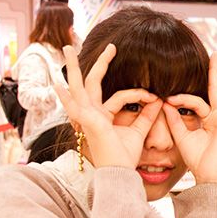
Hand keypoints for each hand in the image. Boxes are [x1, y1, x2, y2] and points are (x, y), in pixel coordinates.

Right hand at [54, 44, 161, 168]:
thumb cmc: (124, 156)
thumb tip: (159, 100)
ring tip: (68, 48)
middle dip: (90, 62)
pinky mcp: (87, 120)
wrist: (118, 173)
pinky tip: (57, 86)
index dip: (137, 93)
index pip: (117, 95)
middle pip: (88, 82)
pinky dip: (66, 96)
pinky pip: (81, 103)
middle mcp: (90, 113)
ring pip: (80, 85)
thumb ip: (148, 115)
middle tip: (90, 44)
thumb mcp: (139, 131)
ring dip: (74, 67)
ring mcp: (85, 116)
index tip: (153, 95)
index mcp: (101, 115)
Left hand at [163, 52, 216, 184]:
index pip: (195, 99)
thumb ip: (174, 119)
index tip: (167, 99)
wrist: (207, 174)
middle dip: (216, 70)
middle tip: (215, 52)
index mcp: (206, 118)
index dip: (181, 97)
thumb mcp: (181, 136)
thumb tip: (165, 101)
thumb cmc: (196, 159)